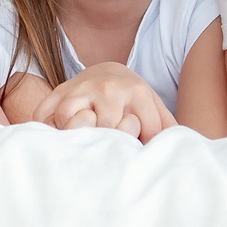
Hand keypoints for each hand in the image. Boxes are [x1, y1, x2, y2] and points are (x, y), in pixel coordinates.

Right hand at [31, 62, 174, 140]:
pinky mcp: (57, 94)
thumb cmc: (134, 101)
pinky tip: (57, 139)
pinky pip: (45, 115)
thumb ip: (169, 129)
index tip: (138, 153)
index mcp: (137, 91)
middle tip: (111, 153)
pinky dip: (47, 129)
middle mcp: (108, 88)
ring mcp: (80, 89)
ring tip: (84, 146)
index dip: (143, 149)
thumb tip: (180, 154)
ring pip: (74, 122)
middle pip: (108, 130)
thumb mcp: (155, 108)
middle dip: (111, 145)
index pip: (145, 132)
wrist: (108, 73)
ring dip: (77, 137)